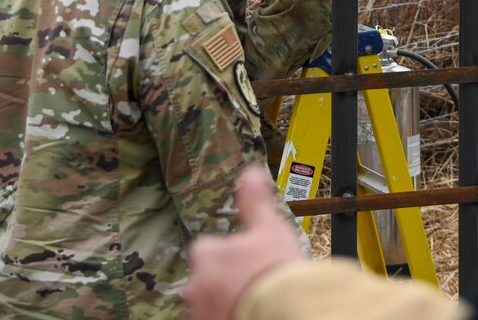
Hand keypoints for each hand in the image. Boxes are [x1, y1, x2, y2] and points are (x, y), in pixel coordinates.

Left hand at [186, 167, 302, 319]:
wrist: (283, 311)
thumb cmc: (273, 268)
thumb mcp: (269, 227)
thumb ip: (254, 200)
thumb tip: (250, 172)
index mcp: (204, 254)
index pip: (210, 249)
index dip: (232, 254)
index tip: (251, 260)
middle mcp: (194, 286)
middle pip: (208, 278)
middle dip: (226, 280)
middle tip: (254, 284)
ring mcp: (200, 312)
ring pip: (210, 303)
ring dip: (225, 302)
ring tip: (255, 302)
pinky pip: (216, 318)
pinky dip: (229, 316)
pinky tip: (250, 314)